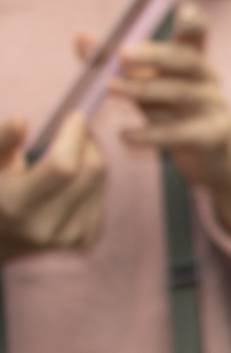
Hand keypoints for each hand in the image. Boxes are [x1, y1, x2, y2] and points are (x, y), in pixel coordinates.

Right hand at [0, 113, 108, 260]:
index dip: (74, 137)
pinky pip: (100, 194)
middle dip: (86, 143)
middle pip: (91, 170)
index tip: (76, 114)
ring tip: (63, 154)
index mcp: (16, 207)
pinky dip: (89, 179)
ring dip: (89, 158)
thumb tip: (21, 120)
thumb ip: (1, 141)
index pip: (63, 167)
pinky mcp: (84, 237)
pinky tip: (66, 179)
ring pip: (100, 180)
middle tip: (71, 130)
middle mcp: (46, 227)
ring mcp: (68, 236)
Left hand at [111, 5, 230, 244]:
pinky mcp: (213, 135)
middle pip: (188, 59)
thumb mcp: (146, 85)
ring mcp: (214, 106)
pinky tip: (125, 135)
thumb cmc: (173, 114)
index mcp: (193, 61)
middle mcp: (208, 79)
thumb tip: (81, 38)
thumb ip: (116, 64)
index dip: (194, 22)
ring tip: (112, 89)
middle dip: (156, 54)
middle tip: (123, 54)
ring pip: (182, 93)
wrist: (212, 157)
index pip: (198, 35)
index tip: (185, 10)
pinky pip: (181, 133)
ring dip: (145, 89)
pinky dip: (150, 135)